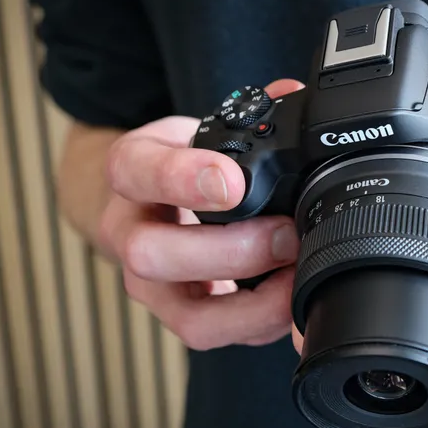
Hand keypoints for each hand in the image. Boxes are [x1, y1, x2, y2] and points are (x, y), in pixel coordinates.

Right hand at [98, 79, 305, 348]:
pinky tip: (293, 302)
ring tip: (297, 278)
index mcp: (131, 171)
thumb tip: (290, 92)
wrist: (146, 206)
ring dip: (252, 305)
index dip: (183, 178)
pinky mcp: (182, 317)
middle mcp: (130, 232)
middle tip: (285, 235)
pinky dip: (260, 325)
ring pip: (186, 315)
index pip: (138, 172)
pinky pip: (215, 336)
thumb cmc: (178, 165)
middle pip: (151, 255)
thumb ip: (245, 113)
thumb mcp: (197, 129)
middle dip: (228, 252)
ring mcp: (152, 285)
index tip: (231, 180)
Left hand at [289, 212, 427, 416]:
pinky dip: (395, 343)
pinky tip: (381, 309)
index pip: (414, 350)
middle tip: (309, 286)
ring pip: (401, 375)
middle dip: (346, 329)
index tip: (325, 288)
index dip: (361, 321)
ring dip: (363, 340)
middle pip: (392, 367)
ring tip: (329, 300)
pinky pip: (423, 371)